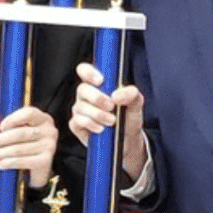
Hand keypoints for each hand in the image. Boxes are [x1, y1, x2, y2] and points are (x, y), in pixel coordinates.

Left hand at [0, 104, 57, 187]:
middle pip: (22, 133)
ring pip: (20, 149)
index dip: (13, 119)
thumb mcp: (14, 127)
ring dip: (2, 153)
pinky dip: (9, 163)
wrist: (36, 165)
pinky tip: (1, 163)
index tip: (1, 127)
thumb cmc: (25, 142)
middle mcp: (49, 131)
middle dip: (2, 139)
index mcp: (42, 118)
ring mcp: (49, 146)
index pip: (29, 113)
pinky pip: (23, 162)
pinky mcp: (45, 161)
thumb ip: (0, 120)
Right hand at [71, 63, 147, 178]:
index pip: (85, 71)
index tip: (101, 81)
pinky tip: (101, 129)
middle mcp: (86, 96)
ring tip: (112, 121)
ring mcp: (80, 111)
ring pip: (80, 107)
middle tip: (111, 106)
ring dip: (97, 114)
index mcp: (98, 85)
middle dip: (97, 98)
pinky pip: (77, 122)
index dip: (89, 72)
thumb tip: (117, 95)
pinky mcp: (77, 126)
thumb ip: (131, 94)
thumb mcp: (136, 104)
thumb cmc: (129, 118)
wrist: (129, 141)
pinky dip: (90, 124)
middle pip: (81, 89)